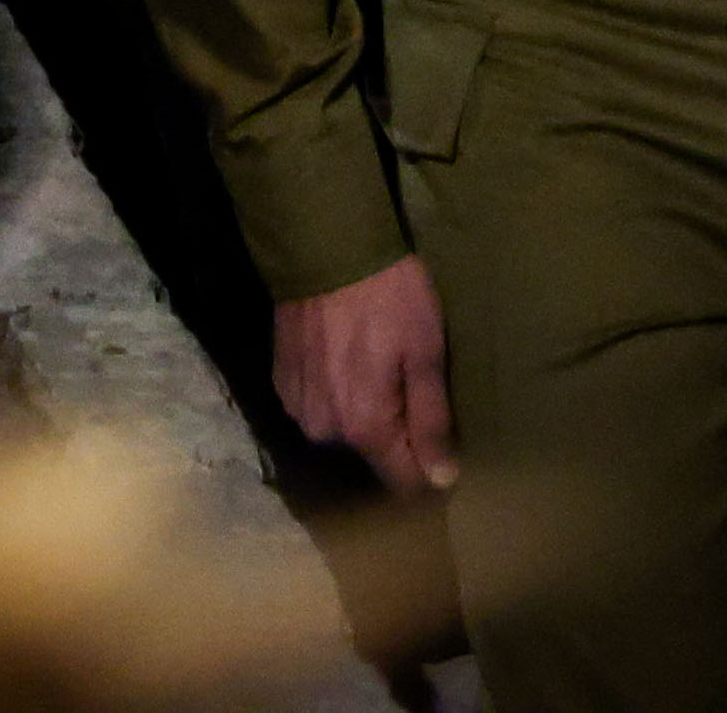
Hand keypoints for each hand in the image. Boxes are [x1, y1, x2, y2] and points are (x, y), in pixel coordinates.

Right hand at [274, 260, 457, 492]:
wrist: (323, 245)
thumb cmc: (388, 295)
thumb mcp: (425, 351)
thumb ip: (431, 420)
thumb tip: (443, 481)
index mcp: (365, 428)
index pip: (402, 480)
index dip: (429, 468)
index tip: (445, 443)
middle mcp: (325, 431)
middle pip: (372, 454)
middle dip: (396, 432)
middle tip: (411, 383)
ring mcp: (297, 408)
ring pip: (344, 431)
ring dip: (363, 411)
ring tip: (378, 367)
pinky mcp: (282, 384)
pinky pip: (319, 407)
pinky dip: (335, 392)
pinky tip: (346, 358)